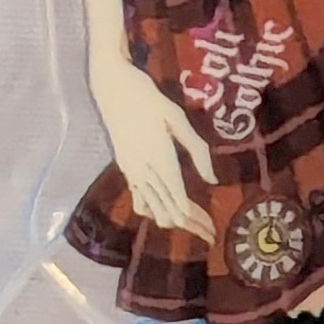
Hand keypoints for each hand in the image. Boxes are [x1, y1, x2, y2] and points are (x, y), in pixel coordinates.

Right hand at [90, 56, 216, 240]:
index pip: (178, 196)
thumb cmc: (148, 98)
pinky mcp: (125, 166)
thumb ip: (196, 150)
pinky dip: (153, 209)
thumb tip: (212, 180)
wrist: (112, 88)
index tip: (209, 231)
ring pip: (152, 206)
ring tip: (194, 228)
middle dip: (190, 223)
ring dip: (173, 218)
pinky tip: (163, 215)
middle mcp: (143, 169)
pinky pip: (138, 196)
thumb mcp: (178, 118)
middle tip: (210, 235)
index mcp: (159, 157)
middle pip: (167, 206)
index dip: (195, 216)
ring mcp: (131, 169)